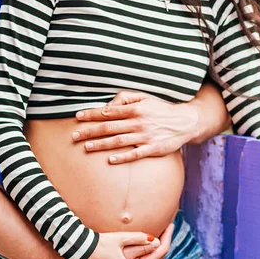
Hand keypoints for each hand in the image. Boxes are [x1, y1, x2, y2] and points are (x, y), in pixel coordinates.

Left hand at [73, 90, 199, 163]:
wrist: (185, 122)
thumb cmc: (160, 110)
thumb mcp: (144, 98)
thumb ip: (125, 99)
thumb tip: (108, 106)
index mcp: (135, 109)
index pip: (108, 111)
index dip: (92, 114)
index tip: (77, 117)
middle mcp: (138, 122)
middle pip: (109, 127)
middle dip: (90, 131)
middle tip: (74, 136)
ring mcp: (145, 136)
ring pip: (118, 141)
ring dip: (101, 144)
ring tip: (86, 147)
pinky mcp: (153, 148)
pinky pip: (135, 154)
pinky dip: (122, 157)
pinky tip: (110, 160)